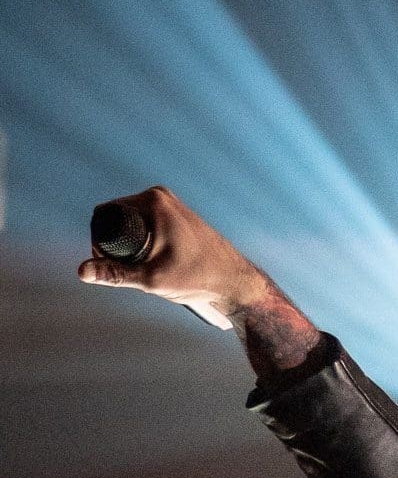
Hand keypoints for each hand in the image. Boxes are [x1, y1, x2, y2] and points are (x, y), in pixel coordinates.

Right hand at [78, 185, 267, 323]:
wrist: (235, 282)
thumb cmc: (198, 279)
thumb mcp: (152, 279)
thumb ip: (115, 274)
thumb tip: (82, 272)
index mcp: (152, 202)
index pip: (105, 214)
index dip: (98, 240)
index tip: (108, 265)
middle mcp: (160, 196)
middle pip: (118, 217)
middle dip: (115, 244)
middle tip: (128, 271)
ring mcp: (170, 204)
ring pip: (133, 223)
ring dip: (129, 245)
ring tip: (144, 269)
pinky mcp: (176, 215)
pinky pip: (147, 225)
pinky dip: (143, 243)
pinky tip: (152, 261)